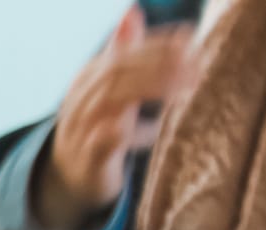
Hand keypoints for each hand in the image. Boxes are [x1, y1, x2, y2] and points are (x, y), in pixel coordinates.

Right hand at [32, 8, 198, 229]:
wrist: (68, 177)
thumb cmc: (97, 125)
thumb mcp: (108, 85)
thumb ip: (122, 50)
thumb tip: (132, 8)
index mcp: (87, 78)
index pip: (123, 53)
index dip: (157, 43)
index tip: (190, 37)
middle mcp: (80, 99)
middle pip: (119, 71)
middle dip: (160, 64)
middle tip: (197, 65)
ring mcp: (81, 129)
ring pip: (114, 99)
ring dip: (155, 90)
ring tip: (187, 90)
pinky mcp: (89, 159)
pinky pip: (108, 141)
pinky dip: (132, 132)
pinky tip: (155, 129)